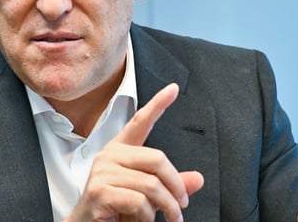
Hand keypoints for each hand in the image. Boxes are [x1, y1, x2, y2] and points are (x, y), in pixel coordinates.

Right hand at [65, 83, 203, 221]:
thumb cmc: (115, 210)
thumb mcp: (147, 195)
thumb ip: (169, 185)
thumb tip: (198, 179)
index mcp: (120, 151)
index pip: (140, 121)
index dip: (157, 104)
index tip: (173, 88)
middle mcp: (109, 155)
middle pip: (157, 159)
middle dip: (176, 186)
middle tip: (181, 206)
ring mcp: (102, 172)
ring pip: (151, 184)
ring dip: (165, 208)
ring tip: (166, 218)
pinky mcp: (99, 191)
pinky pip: (139, 201)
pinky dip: (146, 217)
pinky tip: (139, 220)